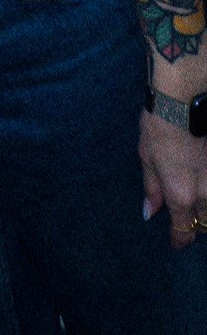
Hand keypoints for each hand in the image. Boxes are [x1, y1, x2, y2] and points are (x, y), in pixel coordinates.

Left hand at [140, 109, 206, 248]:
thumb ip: (152, 188)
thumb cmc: (159, 129)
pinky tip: (204, 184)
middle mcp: (206, 195)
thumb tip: (149, 213)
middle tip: (187, 219)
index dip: (180, 239)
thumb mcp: (147, 158)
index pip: (183, 228)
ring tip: (198, 203)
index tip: (177, 243)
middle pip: (206, 222)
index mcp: (181, 195)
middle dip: (196, 224)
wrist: (184, 105)